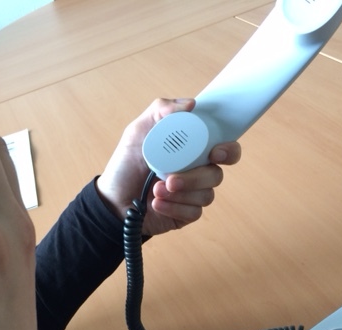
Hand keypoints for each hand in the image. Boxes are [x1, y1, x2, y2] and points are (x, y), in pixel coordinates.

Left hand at [96, 98, 240, 234]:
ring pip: (206, 195)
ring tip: (155, 190)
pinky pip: (194, 212)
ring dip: (179, 193)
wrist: (112, 199)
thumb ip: (161, 110)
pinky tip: (156, 204)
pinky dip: (174, 207)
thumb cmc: (126, 164)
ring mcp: (193, 194)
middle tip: (172, 179)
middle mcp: (197, 171)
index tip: (214, 153)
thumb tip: (190, 104)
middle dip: (195, 178)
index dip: (228, 150)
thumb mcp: (138, 131)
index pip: (223, 148)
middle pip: (216, 174)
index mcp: (192, 150)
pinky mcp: (186, 214)